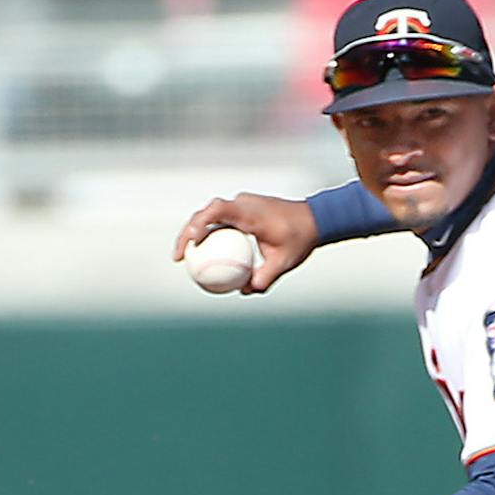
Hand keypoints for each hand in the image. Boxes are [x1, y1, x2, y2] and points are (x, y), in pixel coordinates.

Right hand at [173, 193, 318, 293]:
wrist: (316, 218)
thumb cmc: (301, 239)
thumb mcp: (284, 261)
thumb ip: (265, 277)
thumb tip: (245, 291)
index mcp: (249, 212)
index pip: (215, 212)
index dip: (197, 226)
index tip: (189, 246)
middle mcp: (242, 203)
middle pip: (205, 214)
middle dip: (187, 234)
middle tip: (178, 258)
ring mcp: (242, 203)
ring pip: (211, 216)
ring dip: (196, 234)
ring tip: (185, 257)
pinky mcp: (243, 208)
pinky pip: (222, 220)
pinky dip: (211, 234)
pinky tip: (207, 255)